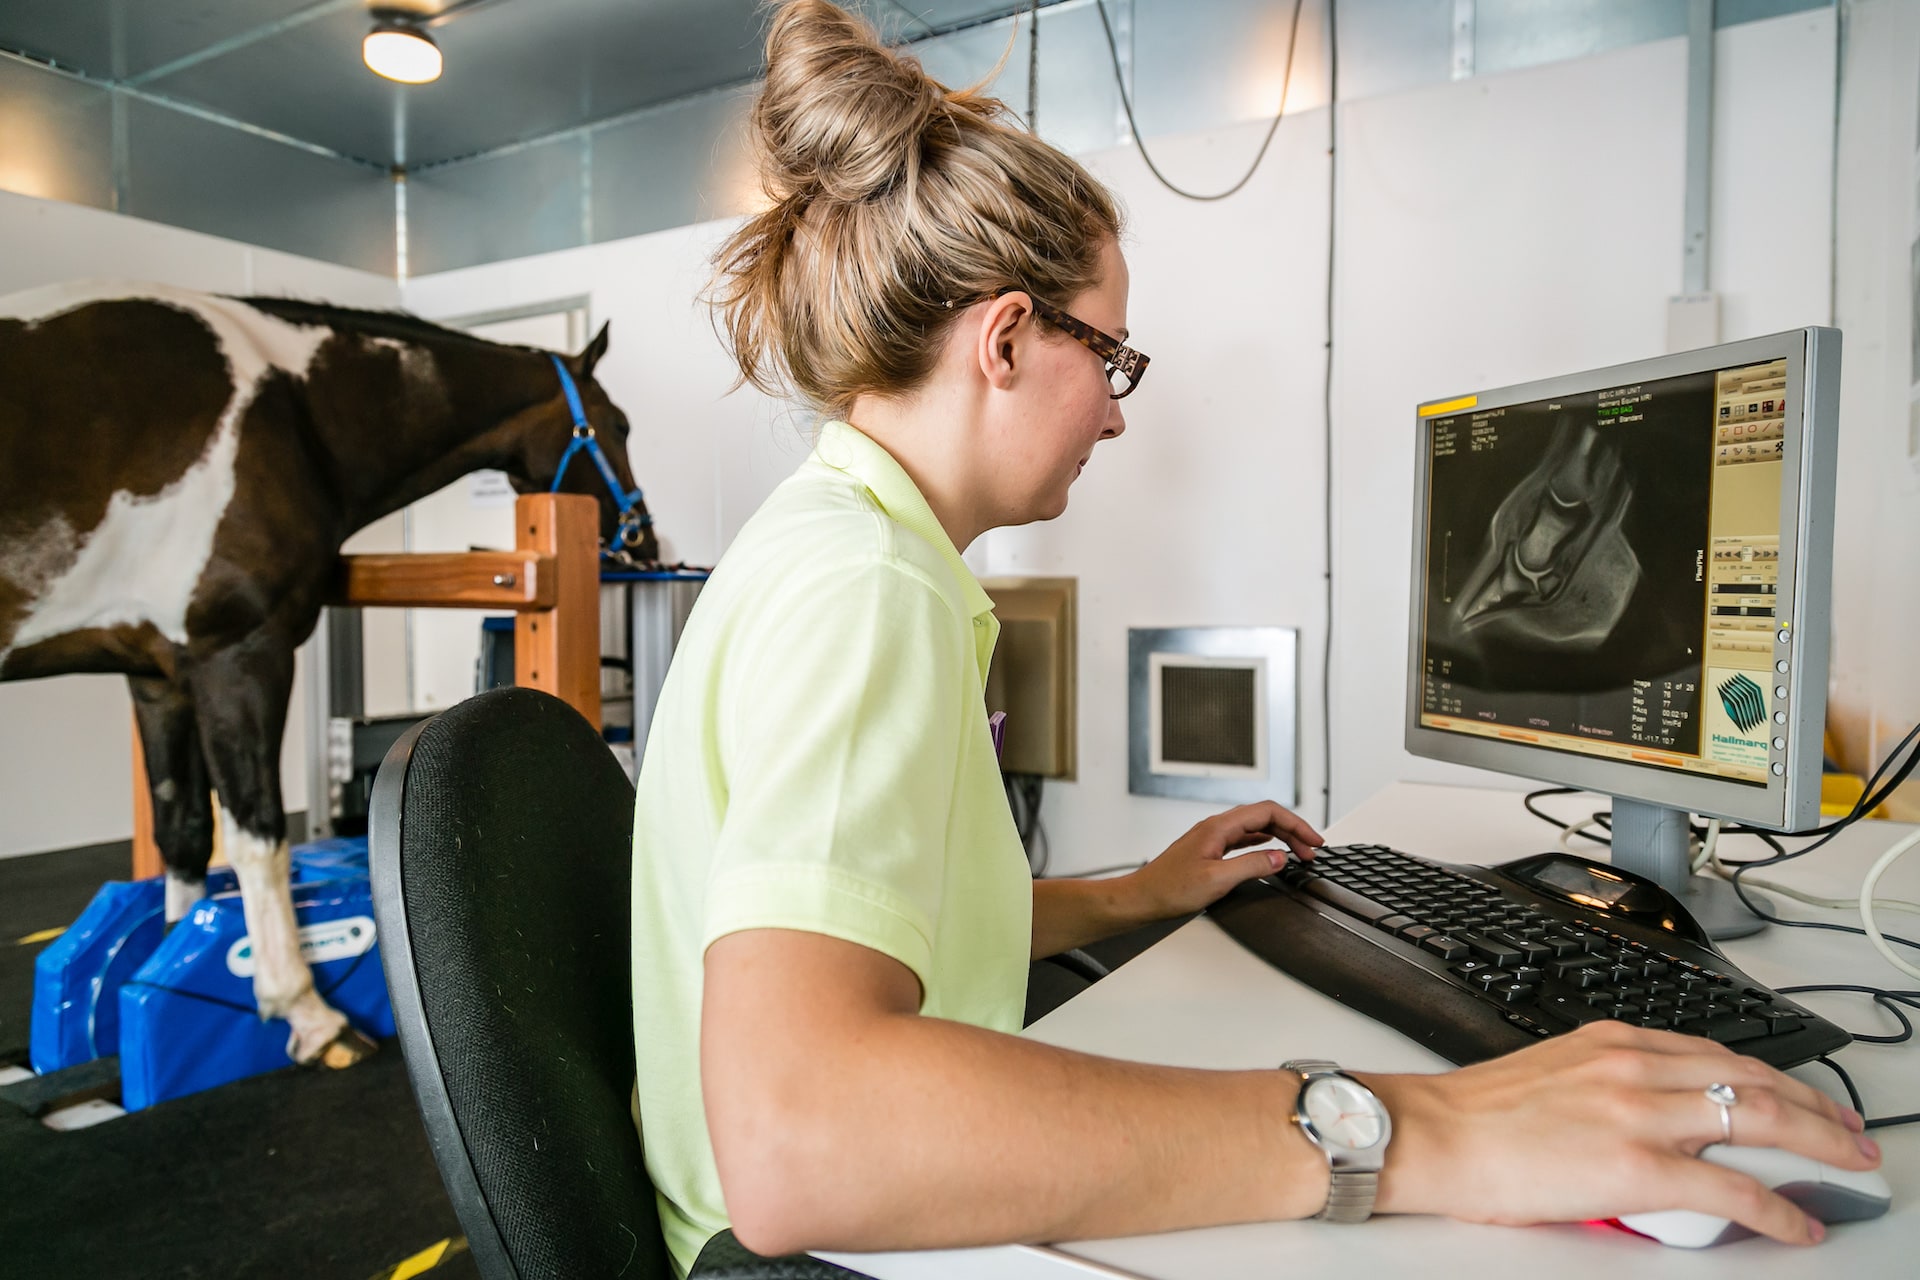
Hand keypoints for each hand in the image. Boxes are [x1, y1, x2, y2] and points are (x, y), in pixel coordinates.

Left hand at [1125, 802, 1323, 920]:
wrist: (1142, 898)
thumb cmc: (1169, 889)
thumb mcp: (1217, 880)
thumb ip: (1251, 866)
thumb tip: (1279, 858)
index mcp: (1219, 827)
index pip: (1268, 812)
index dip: (1296, 824)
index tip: (1313, 841)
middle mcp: (1216, 827)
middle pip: (1264, 817)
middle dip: (1292, 831)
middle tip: (1312, 850)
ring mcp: (1212, 838)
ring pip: (1255, 828)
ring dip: (1279, 837)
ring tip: (1298, 853)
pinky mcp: (1209, 851)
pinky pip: (1244, 839)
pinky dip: (1263, 844)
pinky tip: (1270, 853)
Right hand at [1366, 1021, 1879, 1244]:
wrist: (1432, 1136)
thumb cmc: (1475, 1117)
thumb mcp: (1553, 1076)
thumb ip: (1608, 1086)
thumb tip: (1650, 1123)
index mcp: (1611, 1042)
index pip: (1718, 1053)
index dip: (1774, 1078)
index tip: (1800, 1097)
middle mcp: (1633, 1066)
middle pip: (1755, 1080)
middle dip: (1818, 1109)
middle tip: (1851, 1133)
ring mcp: (1639, 1113)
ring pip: (1760, 1119)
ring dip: (1819, 1145)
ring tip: (1847, 1165)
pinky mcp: (1638, 1166)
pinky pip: (1732, 1187)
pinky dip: (1776, 1208)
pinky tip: (1795, 1222)